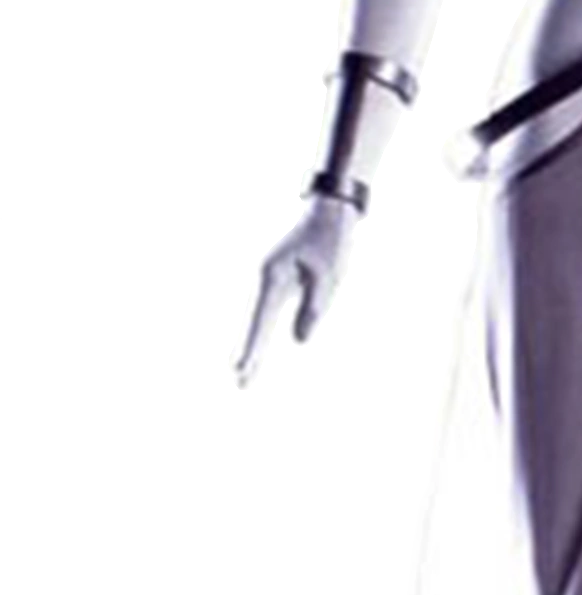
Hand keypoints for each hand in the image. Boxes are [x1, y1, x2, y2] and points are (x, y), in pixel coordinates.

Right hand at [231, 194, 358, 389]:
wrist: (329, 209)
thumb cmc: (330, 239)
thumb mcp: (327, 275)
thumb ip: (312, 308)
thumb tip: (298, 341)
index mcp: (273, 277)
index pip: (260, 321)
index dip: (251, 349)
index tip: (241, 371)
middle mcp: (265, 279)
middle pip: (252, 323)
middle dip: (246, 354)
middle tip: (238, 384)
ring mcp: (269, 279)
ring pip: (256, 319)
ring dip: (250, 346)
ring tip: (243, 376)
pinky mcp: (276, 279)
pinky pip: (264, 312)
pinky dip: (258, 333)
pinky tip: (256, 350)